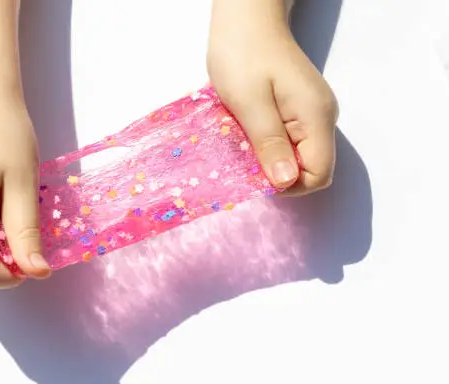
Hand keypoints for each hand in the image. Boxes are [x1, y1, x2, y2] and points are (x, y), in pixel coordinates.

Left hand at [207, 0, 337, 194]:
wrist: (245, 17)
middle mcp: (321, 118)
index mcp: (316, 118)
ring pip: (296, 156)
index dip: (287, 184)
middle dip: (276, 172)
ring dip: (268, 158)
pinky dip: (267, 144)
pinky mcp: (297, 109)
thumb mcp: (250, 103)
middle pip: (309, 168)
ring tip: (242, 141)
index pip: (318, 175)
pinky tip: (247, 131)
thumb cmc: (244, 53)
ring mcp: (310, 113)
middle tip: (244, 156)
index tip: (255, 172)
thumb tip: (286, 183)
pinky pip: (288, 140)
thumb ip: (269, 144)